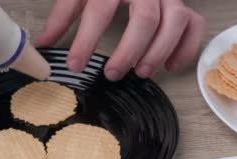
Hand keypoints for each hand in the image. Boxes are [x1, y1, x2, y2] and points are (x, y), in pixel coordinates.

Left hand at [35, 0, 205, 79]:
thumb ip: (62, 16)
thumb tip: (41, 46)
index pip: (100, 10)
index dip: (86, 40)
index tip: (75, 65)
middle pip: (146, 18)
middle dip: (129, 51)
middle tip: (112, 74)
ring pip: (175, 21)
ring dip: (159, 51)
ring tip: (141, 73)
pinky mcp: (183, 3)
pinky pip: (195, 24)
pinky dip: (186, 47)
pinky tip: (171, 67)